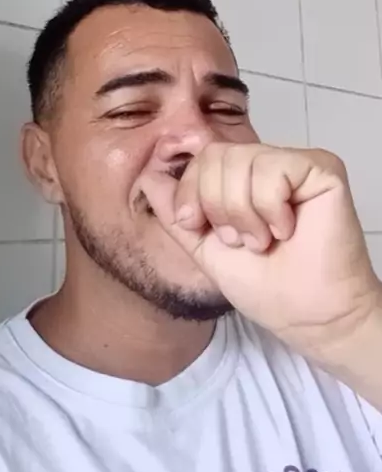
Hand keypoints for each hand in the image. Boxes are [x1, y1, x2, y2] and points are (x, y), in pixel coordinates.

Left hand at [141, 143, 381, 361]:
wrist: (304, 316)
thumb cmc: (263, 285)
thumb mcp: (202, 245)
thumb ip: (175, 212)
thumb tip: (148, 176)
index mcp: (241, 178)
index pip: (201, 158)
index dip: (191, 192)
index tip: (201, 228)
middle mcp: (268, 164)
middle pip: (216, 155)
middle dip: (217, 206)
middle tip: (241, 240)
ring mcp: (295, 164)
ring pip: (242, 161)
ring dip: (244, 213)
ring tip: (263, 240)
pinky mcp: (322, 168)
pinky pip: (273, 169)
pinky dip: (270, 208)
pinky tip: (286, 229)